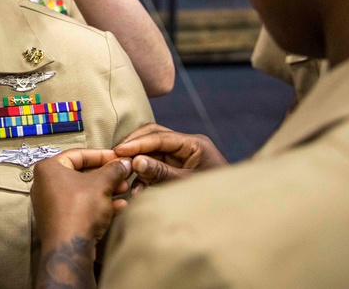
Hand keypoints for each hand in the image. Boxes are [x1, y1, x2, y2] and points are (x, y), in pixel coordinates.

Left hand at [32, 150, 131, 288]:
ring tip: (125, 189)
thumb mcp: (101, 184)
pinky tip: (119, 206)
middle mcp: (45, 184)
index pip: (78, 154)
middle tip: (124, 175)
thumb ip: (114, 169)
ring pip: (83, 191)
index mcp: (49, 168)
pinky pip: (80, 206)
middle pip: (81, 173)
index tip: (119, 158)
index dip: (102, 155)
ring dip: (106, 190)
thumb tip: (125, 162)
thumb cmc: (79, 209)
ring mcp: (51, 204)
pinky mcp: (59, 220)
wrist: (69, 248)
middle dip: (106, 175)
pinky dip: (98, 205)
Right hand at [113, 123, 227, 193]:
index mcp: (194, 144)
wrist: (233, 212)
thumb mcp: (185, 184)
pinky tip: (137, 190)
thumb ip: (160, 172)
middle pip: (153, 136)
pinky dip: (145, 176)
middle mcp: (186, 145)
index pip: (159, 136)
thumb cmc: (215, 197)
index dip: (137, 143)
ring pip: (151, 151)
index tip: (118, 151)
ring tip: (125, 178)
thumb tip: (135, 161)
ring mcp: (181, 155)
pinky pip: (155, 165)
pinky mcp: (176, 167)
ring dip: (138, 164)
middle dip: (134, 147)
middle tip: (115, 157)